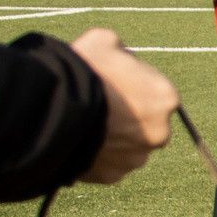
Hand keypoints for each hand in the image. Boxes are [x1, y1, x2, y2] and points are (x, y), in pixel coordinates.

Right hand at [69, 28, 178, 184]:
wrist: (51, 109)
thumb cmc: (81, 70)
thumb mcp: (103, 41)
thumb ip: (120, 51)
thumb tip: (119, 56)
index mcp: (165, 99)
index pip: (154, 91)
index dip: (131, 85)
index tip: (111, 83)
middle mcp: (159, 133)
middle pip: (145, 123)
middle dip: (127, 116)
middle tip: (99, 105)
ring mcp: (135, 157)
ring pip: (127, 147)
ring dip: (113, 138)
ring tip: (86, 123)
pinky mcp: (113, 176)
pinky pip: (106, 164)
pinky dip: (96, 155)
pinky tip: (79, 140)